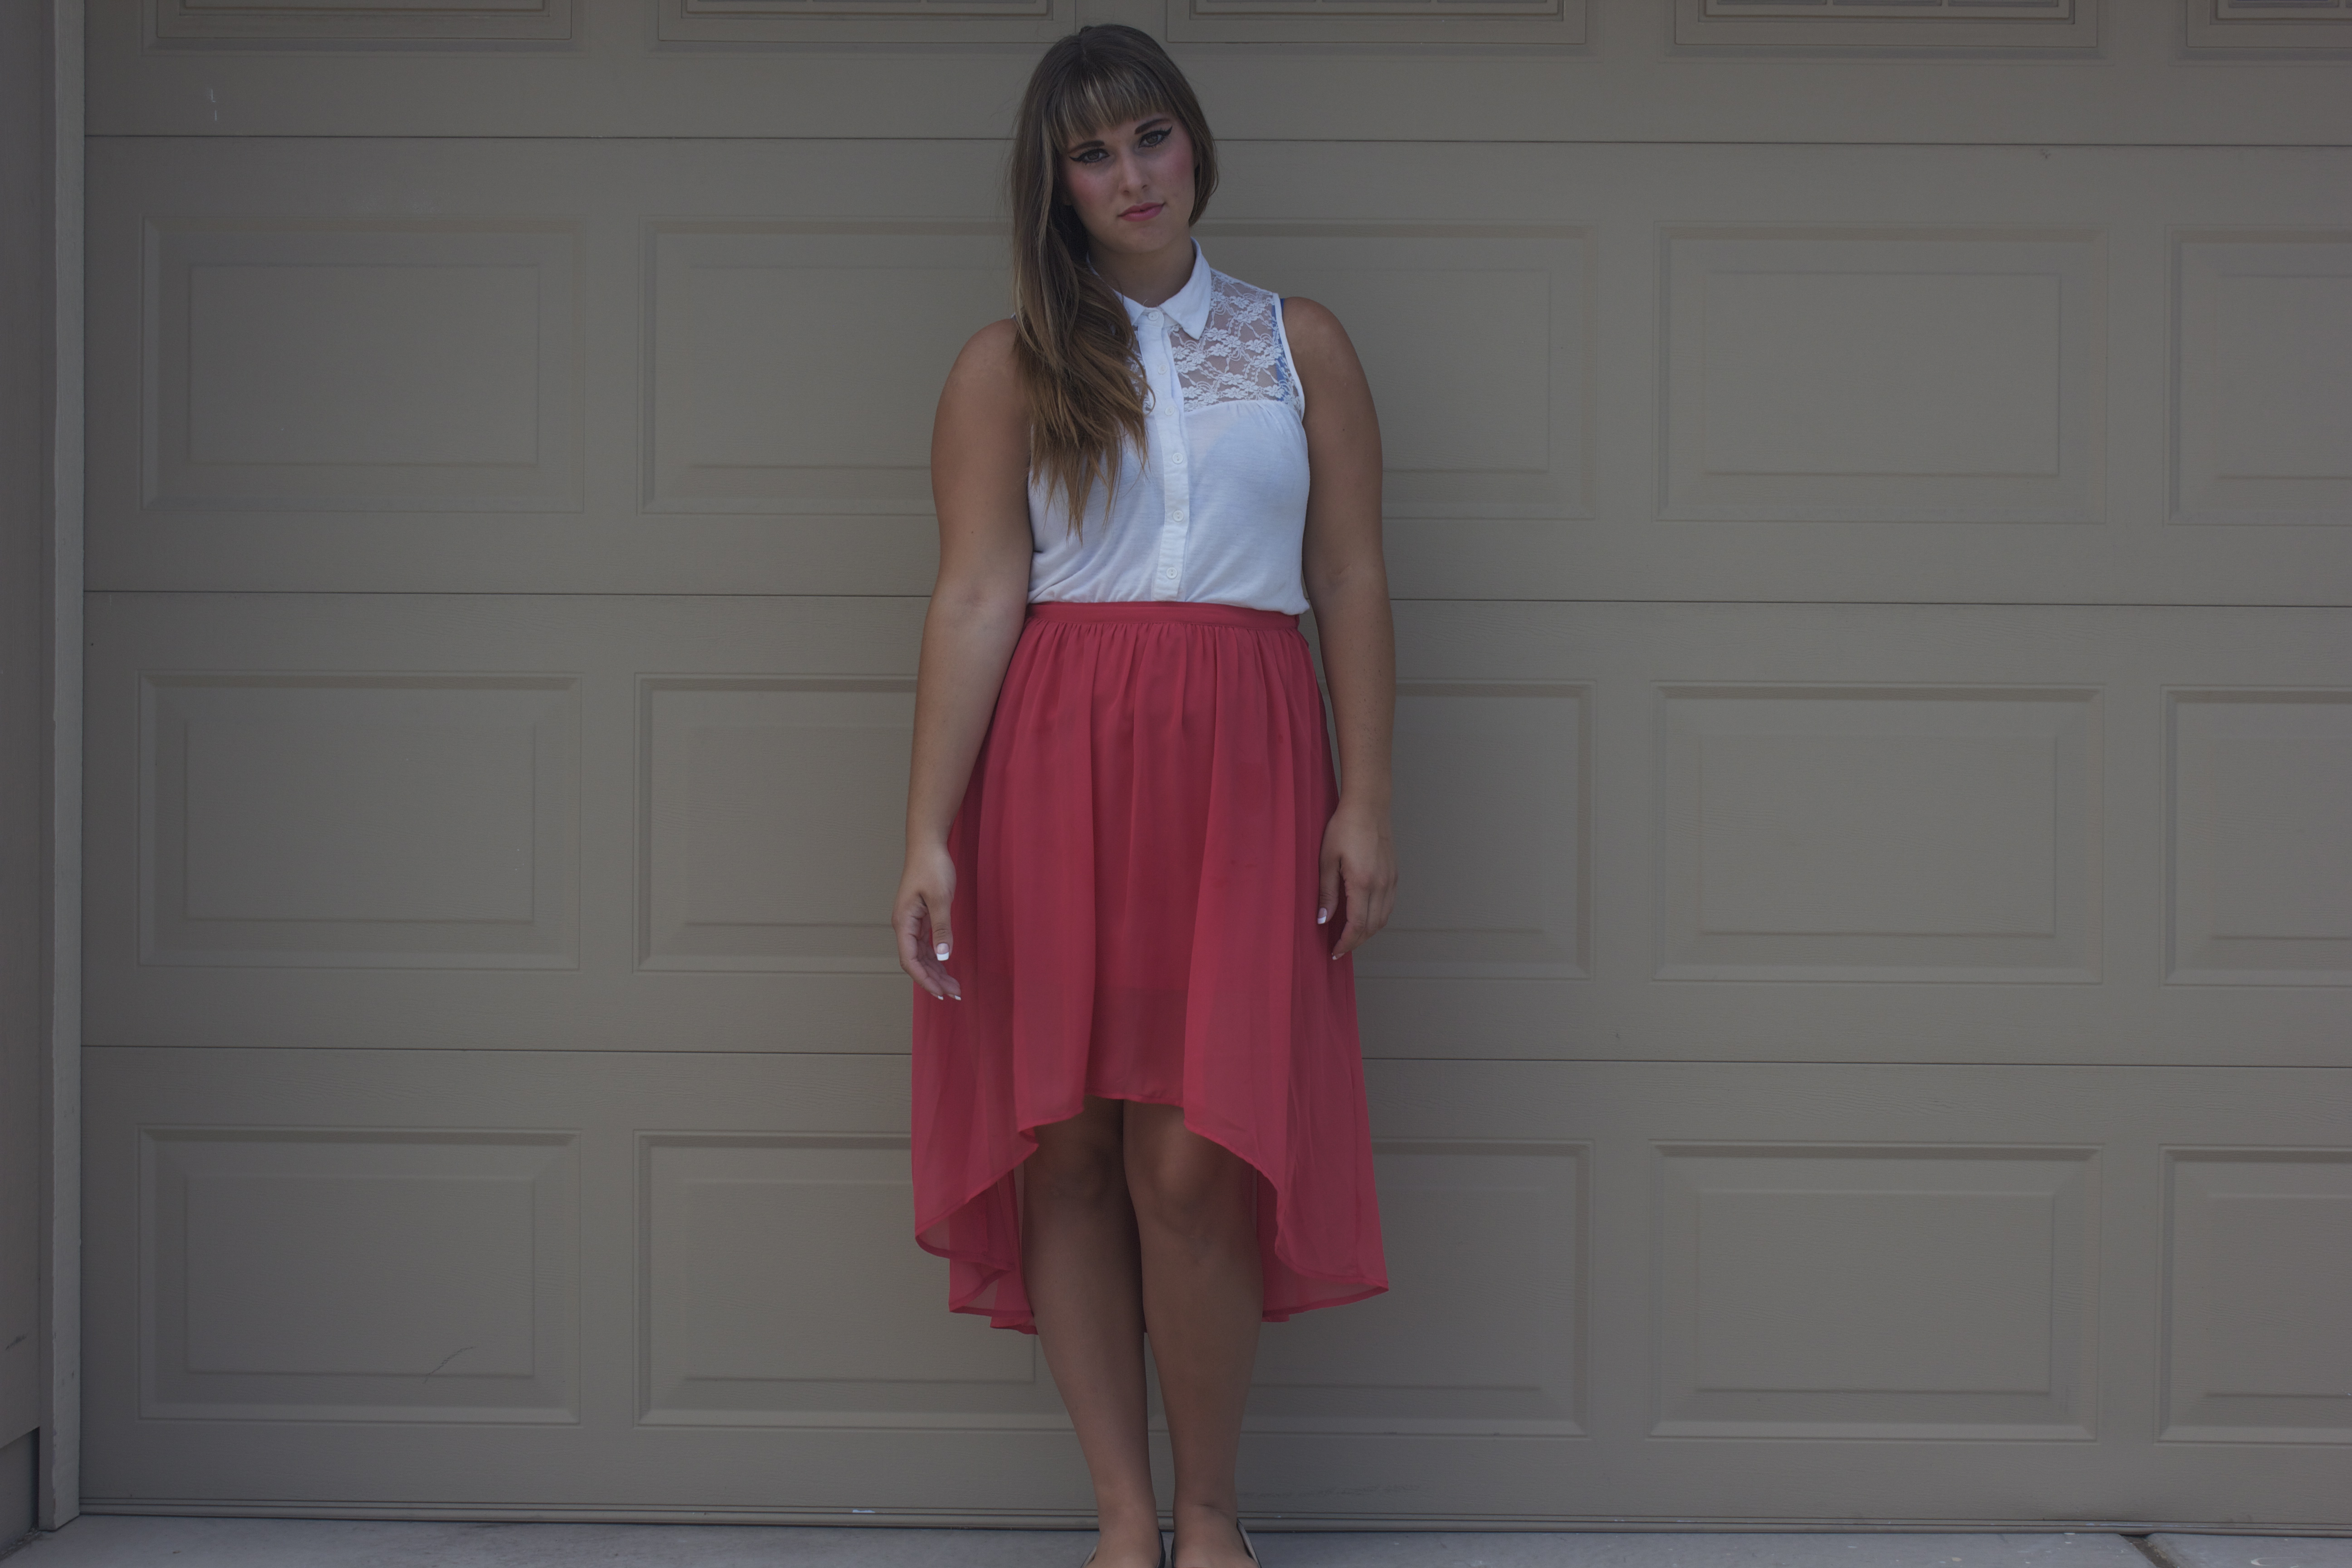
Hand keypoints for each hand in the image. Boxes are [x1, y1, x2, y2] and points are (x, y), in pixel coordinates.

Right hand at [894, 841, 961, 1000]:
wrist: (928, 845)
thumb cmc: (932, 867)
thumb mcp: (940, 897)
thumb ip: (942, 927)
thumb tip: (943, 955)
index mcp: (903, 922)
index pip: (909, 960)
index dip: (924, 979)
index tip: (941, 993)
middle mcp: (904, 925)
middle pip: (916, 962)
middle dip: (934, 980)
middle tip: (955, 993)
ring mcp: (912, 923)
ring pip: (921, 955)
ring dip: (936, 971)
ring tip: (954, 986)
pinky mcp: (921, 918)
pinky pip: (926, 945)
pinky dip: (936, 957)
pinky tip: (947, 966)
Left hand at [1316, 797, 1394, 959]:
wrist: (1368, 806)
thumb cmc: (1344, 828)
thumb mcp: (1327, 860)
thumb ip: (1326, 893)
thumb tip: (1323, 920)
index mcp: (1362, 883)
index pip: (1356, 926)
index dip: (1345, 943)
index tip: (1334, 952)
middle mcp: (1381, 885)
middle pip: (1371, 927)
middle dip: (1355, 942)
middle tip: (1339, 948)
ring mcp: (1390, 880)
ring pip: (1383, 919)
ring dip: (1367, 932)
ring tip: (1350, 936)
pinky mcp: (1394, 874)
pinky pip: (1388, 906)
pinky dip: (1377, 918)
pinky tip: (1364, 917)